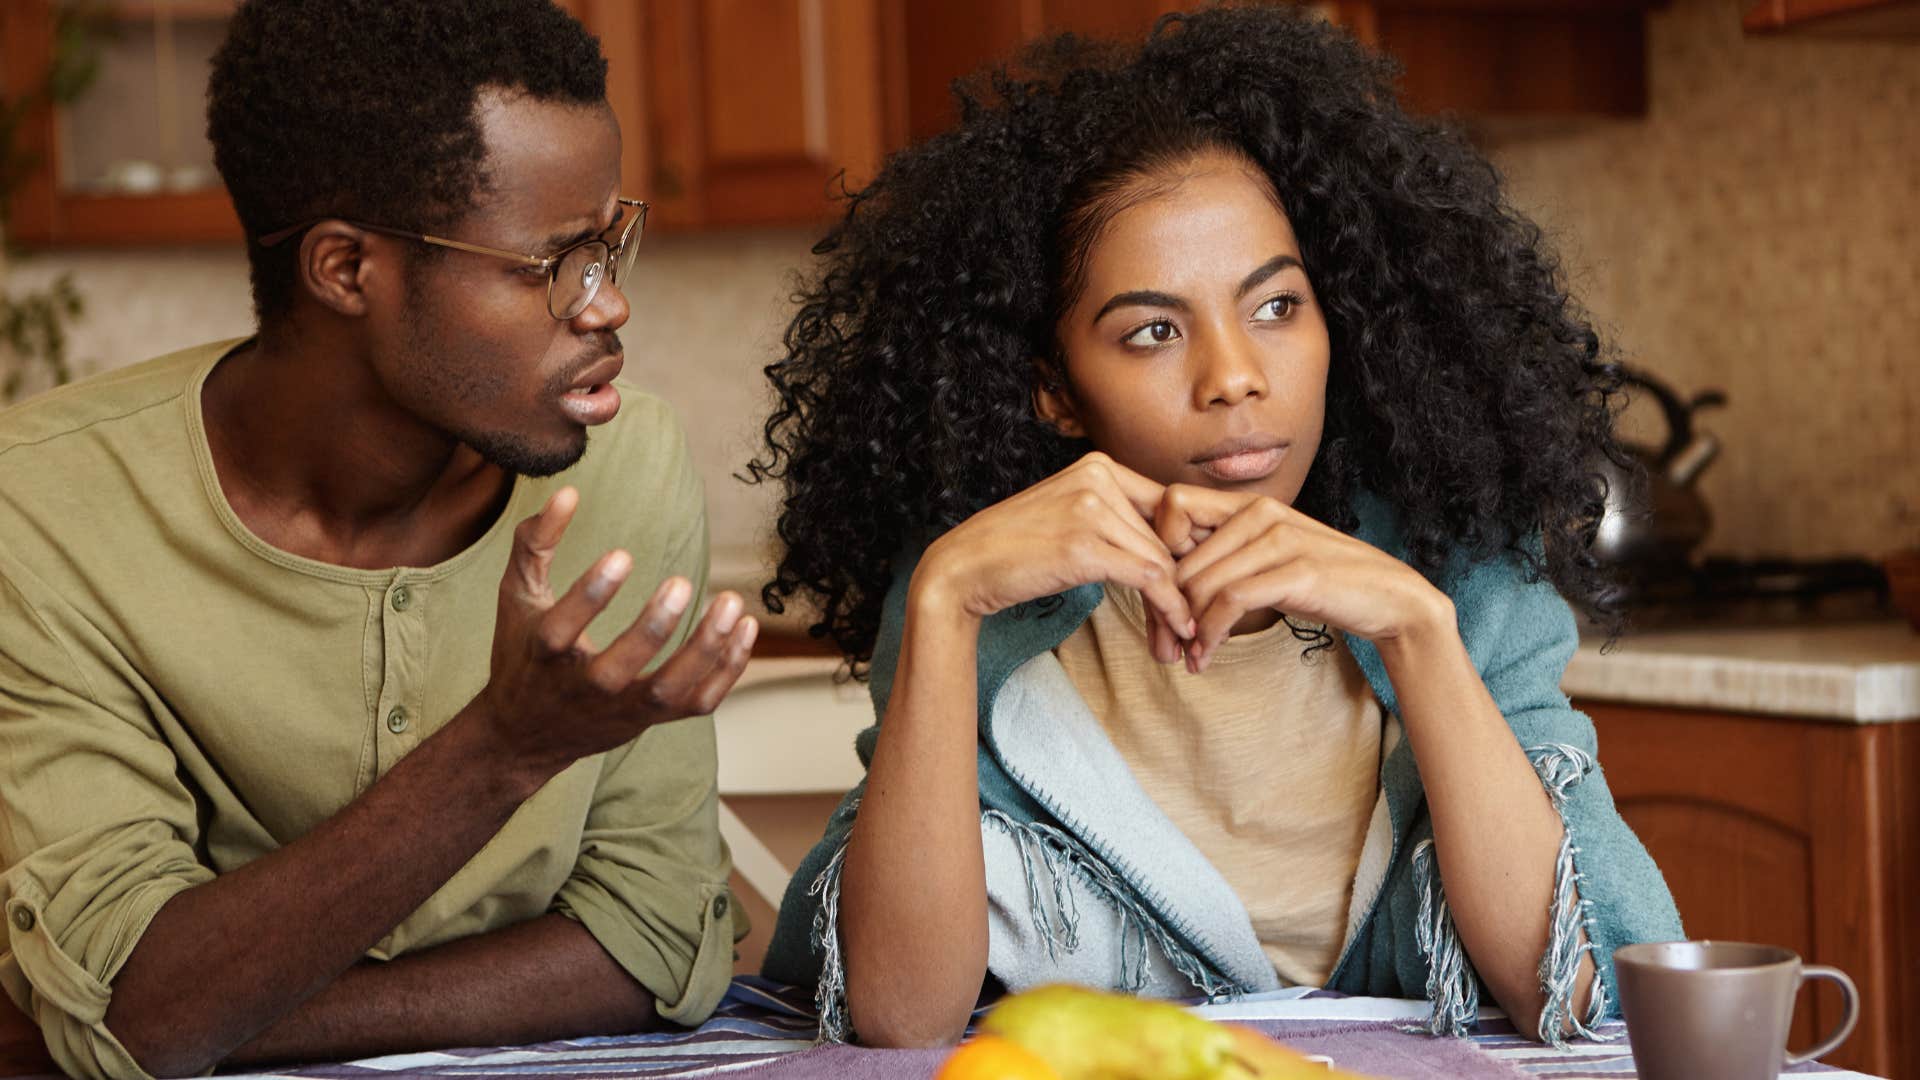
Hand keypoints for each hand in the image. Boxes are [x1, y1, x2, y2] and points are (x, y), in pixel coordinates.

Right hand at [476, 487, 757, 779]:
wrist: (525, 735)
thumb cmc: (523, 654)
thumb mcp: (517, 597)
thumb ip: (535, 543)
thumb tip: (568, 492)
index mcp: (544, 654)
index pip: (562, 629)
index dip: (591, 593)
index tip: (622, 554)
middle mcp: (583, 688)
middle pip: (618, 669)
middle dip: (652, 628)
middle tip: (682, 583)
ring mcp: (621, 708)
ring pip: (669, 691)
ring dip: (705, 651)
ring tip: (733, 603)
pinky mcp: (652, 719)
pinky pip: (698, 703)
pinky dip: (727, 671)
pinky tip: (745, 629)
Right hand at [914, 453, 1196, 660]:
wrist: (964, 567)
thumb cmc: (1016, 548)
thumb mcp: (1069, 514)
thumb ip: (1114, 517)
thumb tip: (1171, 547)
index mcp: (1098, 465)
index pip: (1167, 507)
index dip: (1187, 551)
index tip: (1195, 588)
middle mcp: (1097, 477)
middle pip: (1167, 537)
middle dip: (1183, 585)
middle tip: (1188, 625)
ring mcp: (1089, 508)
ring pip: (1162, 560)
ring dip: (1177, 605)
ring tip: (1180, 638)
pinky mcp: (1084, 545)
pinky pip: (1148, 578)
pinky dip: (1169, 608)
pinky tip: (1177, 630)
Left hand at [1154, 485, 1450, 670]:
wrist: (1388, 598)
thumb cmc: (1320, 581)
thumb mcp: (1266, 558)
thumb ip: (1224, 556)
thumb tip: (1168, 579)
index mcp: (1248, 503)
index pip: (1172, 505)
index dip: (1158, 547)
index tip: (1165, 591)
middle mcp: (1260, 511)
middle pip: (1179, 555)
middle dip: (1165, 606)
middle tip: (1166, 643)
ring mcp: (1279, 538)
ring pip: (1200, 582)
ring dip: (1186, 629)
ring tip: (1188, 656)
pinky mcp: (1296, 570)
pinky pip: (1229, 601)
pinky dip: (1209, 634)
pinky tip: (1206, 657)